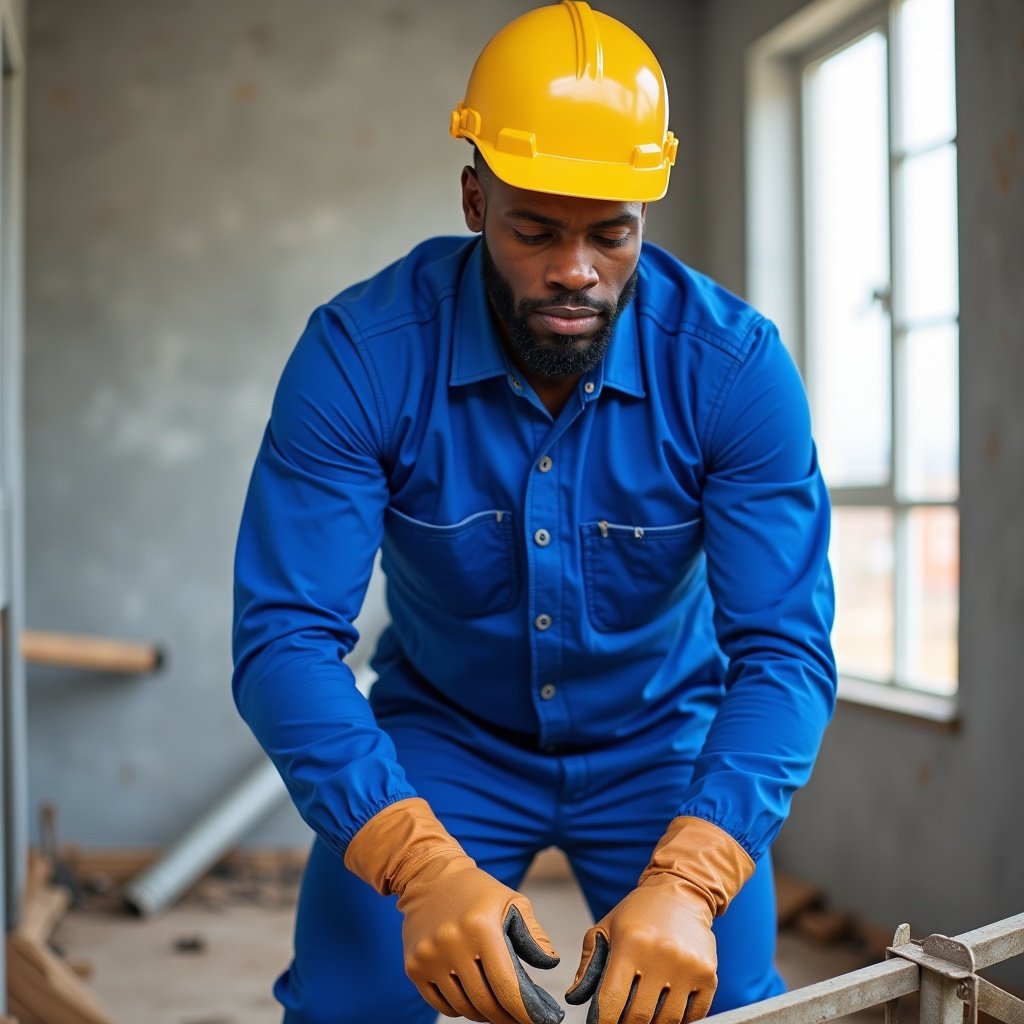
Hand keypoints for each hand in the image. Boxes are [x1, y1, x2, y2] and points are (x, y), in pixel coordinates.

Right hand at [399, 856, 563, 1023]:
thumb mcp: (512, 902)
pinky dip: (460, 1009)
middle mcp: (451, 943)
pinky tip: (473, 999)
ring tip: (497, 1008)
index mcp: (480, 927)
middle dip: (506, 1017)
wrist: (430, 875)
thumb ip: (533, 935)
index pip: (505, 985)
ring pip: (463, 1007)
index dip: (524, 1011)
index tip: (539, 1022)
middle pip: (484, 1002)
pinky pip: (441, 1004)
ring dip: (484, 1013)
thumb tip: (550, 964)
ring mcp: (429, 957)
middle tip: (519, 1018)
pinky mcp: (413, 966)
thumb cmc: (478, 891)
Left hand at [565, 817, 753, 1023]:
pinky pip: (694, 1016)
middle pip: (639, 1016)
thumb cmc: (639, 912)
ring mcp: (688, 967)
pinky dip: (679, 1020)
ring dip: (652, 1023)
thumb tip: (574, 997)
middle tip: (621, 1019)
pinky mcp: (708, 975)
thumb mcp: (607, 927)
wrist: (682, 891)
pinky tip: (666, 1009)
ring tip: (643, 1014)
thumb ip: (589, 962)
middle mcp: (661, 956)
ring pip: (666, 1021)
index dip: (603, 1022)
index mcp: (631, 944)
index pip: (612, 1001)